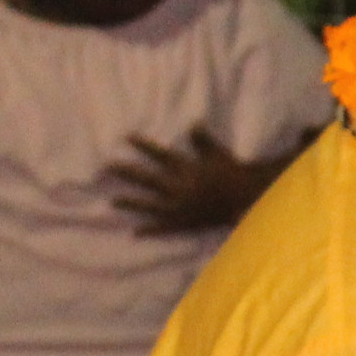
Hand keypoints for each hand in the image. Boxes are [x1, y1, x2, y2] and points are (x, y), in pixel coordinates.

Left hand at [105, 128, 267, 235]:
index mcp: (186, 170)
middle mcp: (179, 189)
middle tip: (109, 166)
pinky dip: (152, 230)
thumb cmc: (232, 173)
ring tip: (114, 202)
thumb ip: (203, 140)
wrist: (246, 199)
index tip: (126, 138)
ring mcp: (181, 208)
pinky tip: (136, 232)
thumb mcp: (218, 154)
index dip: (143, 146)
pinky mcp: (186, 223)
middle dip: (128, 172)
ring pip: (152, 205)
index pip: (160, 155)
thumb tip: (194, 122)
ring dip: (132, 203)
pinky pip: (166, 228)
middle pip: (148, 179)